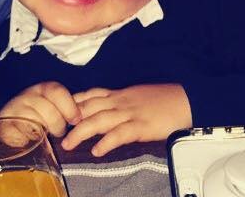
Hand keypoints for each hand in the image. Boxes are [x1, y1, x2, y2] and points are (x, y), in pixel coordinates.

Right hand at [0, 82, 80, 136]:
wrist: (10, 124)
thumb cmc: (39, 116)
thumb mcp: (54, 106)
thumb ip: (67, 109)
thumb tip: (82, 119)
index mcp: (42, 89)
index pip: (56, 91)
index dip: (69, 107)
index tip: (76, 120)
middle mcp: (27, 96)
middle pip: (48, 110)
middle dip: (57, 125)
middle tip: (57, 132)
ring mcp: (14, 110)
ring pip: (34, 122)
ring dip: (42, 134)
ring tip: (43, 137)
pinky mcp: (3, 126)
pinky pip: (17, 135)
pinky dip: (25, 140)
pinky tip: (28, 142)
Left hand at [61, 84, 191, 156]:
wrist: (188, 98)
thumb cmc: (164, 99)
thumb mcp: (138, 96)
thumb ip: (121, 102)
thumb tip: (107, 111)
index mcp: (120, 94)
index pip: (91, 94)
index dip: (73, 102)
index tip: (58, 109)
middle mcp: (121, 101)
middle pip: (90, 107)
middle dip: (71, 118)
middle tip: (56, 131)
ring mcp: (131, 112)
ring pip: (100, 119)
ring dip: (82, 131)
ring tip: (69, 143)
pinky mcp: (142, 126)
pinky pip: (121, 134)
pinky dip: (107, 141)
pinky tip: (97, 150)